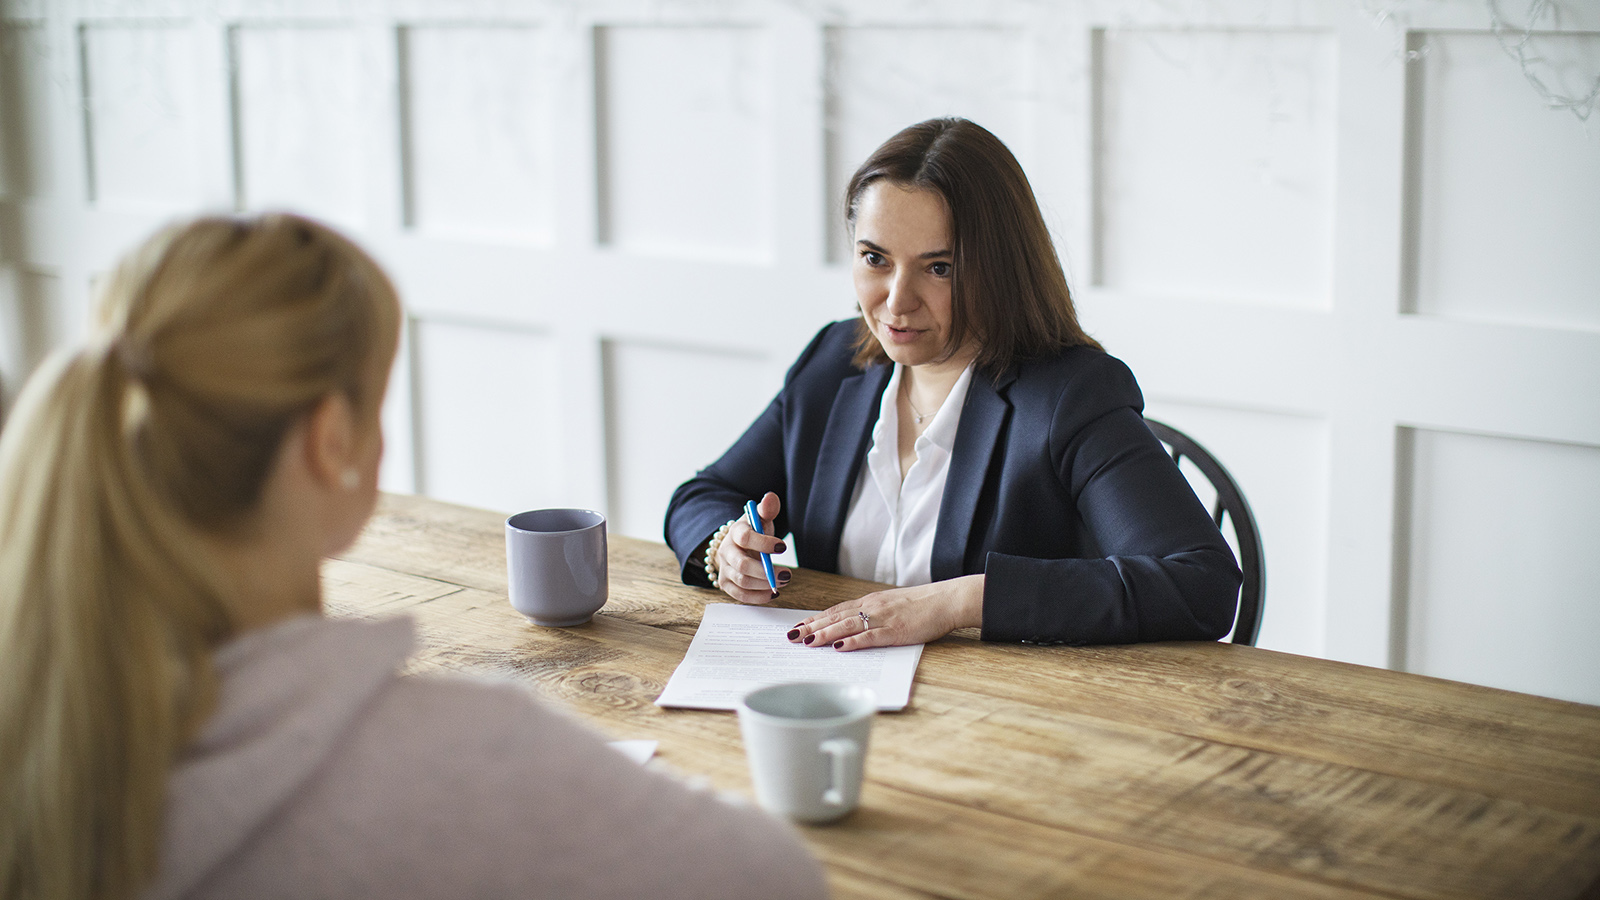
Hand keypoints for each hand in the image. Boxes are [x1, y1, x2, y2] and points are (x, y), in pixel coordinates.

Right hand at [713, 492, 790, 603]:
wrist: (738, 547)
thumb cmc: (754, 531)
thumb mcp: (760, 518)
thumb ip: (767, 508)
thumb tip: (771, 497)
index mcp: (735, 533)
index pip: (745, 537)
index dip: (764, 543)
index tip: (783, 547)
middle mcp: (726, 552)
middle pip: (742, 565)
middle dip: (766, 571)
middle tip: (787, 574)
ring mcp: (725, 569)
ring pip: (743, 582)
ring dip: (765, 584)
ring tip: (783, 581)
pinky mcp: (727, 585)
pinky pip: (741, 595)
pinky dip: (758, 597)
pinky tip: (773, 593)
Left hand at [788, 574, 983, 649]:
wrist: (946, 600)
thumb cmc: (922, 605)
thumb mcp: (892, 605)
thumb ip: (874, 614)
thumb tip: (855, 626)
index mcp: (870, 601)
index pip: (836, 610)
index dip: (815, 619)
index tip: (798, 626)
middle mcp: (872, 607)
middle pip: (835, 617)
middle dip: (811, 627)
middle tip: (791, 636)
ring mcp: (883, 618)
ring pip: (846, 626)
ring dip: (824, 634)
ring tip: (806, 642)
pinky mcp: (895, 631)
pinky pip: (869, 637)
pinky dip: (851, 642)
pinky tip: (837, 648)